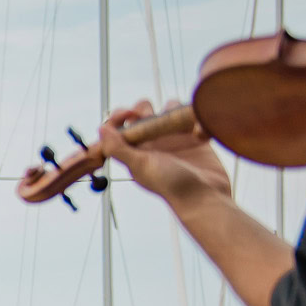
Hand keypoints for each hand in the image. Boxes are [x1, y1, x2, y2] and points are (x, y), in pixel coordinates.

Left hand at [96, 99, 230, 207]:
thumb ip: (119, 149)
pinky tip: (200, 134)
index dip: (120, 115)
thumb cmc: (170, 185)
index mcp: (134, 148)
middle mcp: (151, 141)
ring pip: (168, 109)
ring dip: (173, 109)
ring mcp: (173, 137)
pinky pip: (191, 116)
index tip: (130, 113)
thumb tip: (101, 128)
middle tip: (155, 118)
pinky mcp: (194, 136)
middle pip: (142, 111)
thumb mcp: (140, 166)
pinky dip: (195, 118)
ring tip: (182, 124)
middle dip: (145, 108)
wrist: (204, 197)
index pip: (119, 125)